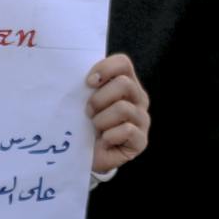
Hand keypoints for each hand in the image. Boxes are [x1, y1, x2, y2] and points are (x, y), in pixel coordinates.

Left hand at [85, 53, 147, 173]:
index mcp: (126, 84)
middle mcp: (138, 99)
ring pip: (123, 108)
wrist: (83, 155)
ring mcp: (142, 120)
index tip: (88, 82)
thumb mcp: (82, 101)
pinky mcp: (141, 141)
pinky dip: (109, 136)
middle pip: (124, 84)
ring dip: (101, 120)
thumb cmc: (83, 124)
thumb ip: (86, 86)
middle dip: (99, 99)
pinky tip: (105, 140)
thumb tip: (76, 74)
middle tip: (88, 112)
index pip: (123, 63)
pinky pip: (127, 130)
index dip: (105, 69)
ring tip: (95, 128)